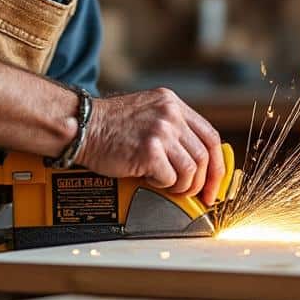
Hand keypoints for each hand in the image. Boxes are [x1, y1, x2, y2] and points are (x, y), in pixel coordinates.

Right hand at [73, 87, 225, 205]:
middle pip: (204, 156)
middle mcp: (170, 114)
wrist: (82, 127)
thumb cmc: (110, 126)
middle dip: (203, 182)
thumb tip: (197, 160)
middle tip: (195, 195)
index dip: (217, 164)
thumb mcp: (148, 113)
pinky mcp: (149, 151)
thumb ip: (173, 128)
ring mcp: (161, 131)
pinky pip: (170, 178)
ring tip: (167, 185)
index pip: (211, 136)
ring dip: (181, 185)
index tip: (215, 182)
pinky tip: (148, 178)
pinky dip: (162, 185)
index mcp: (173, 104)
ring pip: (191, 170)